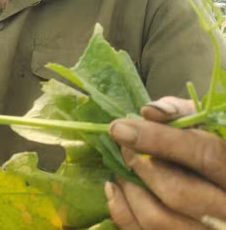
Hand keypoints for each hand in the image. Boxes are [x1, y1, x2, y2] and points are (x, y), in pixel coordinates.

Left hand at [106, 97, 225, 229]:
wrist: (217, 184)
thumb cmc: (213, 149)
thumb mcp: (207, 125)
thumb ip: (183, 114)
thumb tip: (149, 112)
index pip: (204, 155)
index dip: (159, 140)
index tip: (121, 129)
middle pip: (178, 193)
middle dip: (140, 167)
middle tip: (123, 149)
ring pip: (159, 220)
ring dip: (129, 190)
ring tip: (123, 170)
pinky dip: (122, 210)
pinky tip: (116, 189)